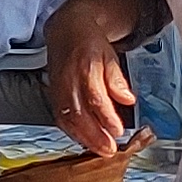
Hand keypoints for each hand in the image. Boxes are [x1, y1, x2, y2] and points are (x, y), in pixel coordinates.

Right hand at [43, 0, 141, 152]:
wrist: (66, 31)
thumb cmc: (90, 44)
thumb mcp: (110, 56)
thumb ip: (117, 80)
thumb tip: (128, 100)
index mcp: (85, 66)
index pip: (95, 97)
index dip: (106, 117)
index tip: (118, 131)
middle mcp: (69, 80)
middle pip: (79, 113)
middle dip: (95, 135)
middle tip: (109, 149)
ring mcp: (58, 89)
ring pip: (67, 119)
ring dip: (84, 138)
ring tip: (99, 150)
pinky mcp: (53, 96)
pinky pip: (60, 118)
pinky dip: (72, 133)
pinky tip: (84, 141)